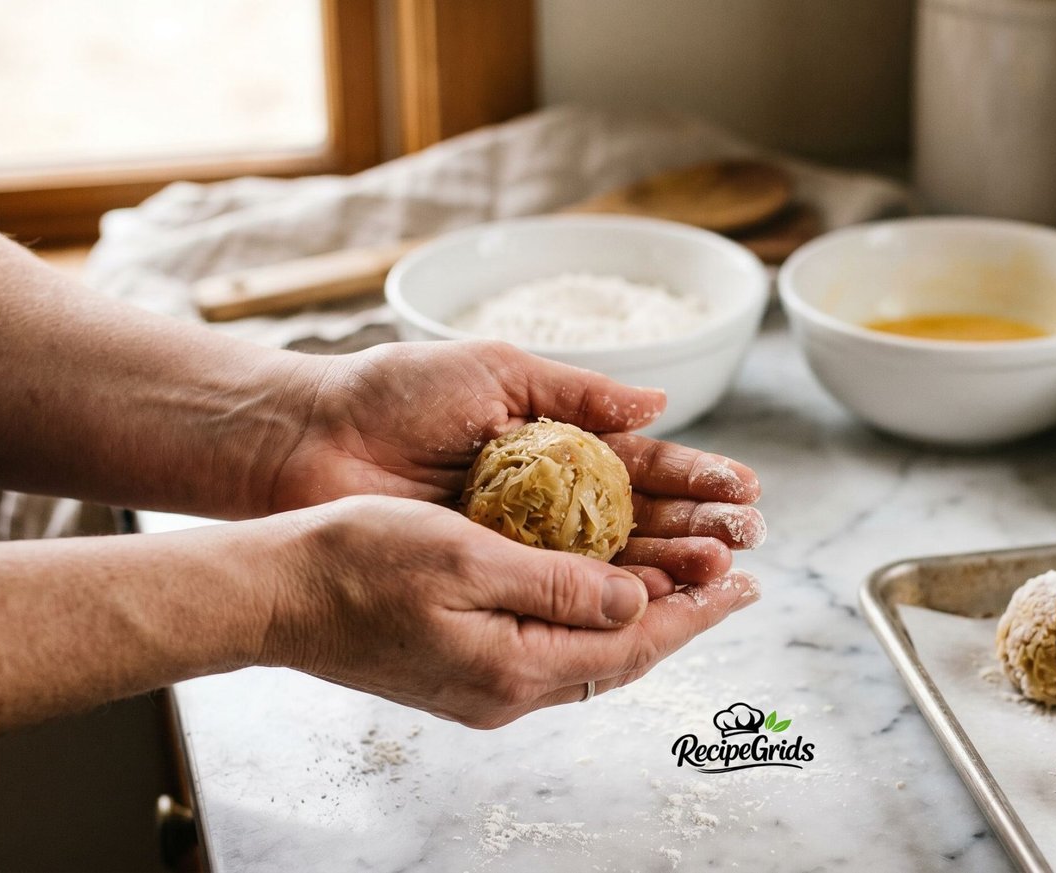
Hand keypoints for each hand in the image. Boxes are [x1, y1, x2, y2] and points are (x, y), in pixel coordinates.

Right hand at [266, 495, 758, 727]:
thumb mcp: (466, 555)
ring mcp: (484, 687)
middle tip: (734, 580)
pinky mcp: (465, 673)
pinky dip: (595, 619)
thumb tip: (639, 599)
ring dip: (643, 619)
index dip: (696, 612)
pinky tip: (609, 591)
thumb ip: (558, 583)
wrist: (275, 596)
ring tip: (689, 583)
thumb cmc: (356, 562)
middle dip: (683, 618)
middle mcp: (506, 690)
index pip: (633, 642)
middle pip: (621, 658)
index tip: (745, 583)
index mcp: (514, 665)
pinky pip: (554, 650)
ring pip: (590, 656)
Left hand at [267, 340, 763, 589]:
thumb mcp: (497, 372)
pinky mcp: (491, 578)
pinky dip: (610, 598)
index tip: (744, 491)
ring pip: (612, 564)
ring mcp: (522, 543)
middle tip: (746, 540)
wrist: (310, 440)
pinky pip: (560, 594)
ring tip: (718, 571)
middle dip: (698, 530)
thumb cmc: (394, 394)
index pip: (644, 468)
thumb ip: (579, 391)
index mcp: (557, 443)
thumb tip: (658, 402)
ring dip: (670, 568)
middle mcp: (549, 500)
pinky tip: (655, 597)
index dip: (696, 480)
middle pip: (642, 521)